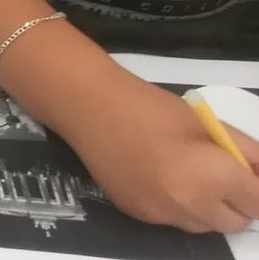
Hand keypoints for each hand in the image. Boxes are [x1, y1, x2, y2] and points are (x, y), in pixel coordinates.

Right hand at [60, 76, 258, 232]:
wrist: (92, 109)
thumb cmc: (152, 107)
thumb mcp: (208, 124)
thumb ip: (245, 152)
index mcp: (212, 178)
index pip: (258, 202)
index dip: (257, 187)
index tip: (248, 173)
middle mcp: (189, 206)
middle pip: (235, 222)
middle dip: (238, 201)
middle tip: (222, 172)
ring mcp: (161, 215)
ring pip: (205, 225)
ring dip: (209, 207)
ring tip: (189, 174)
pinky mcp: (138, 215)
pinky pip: (173, 220)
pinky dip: (178, 205)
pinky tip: (161, 177)